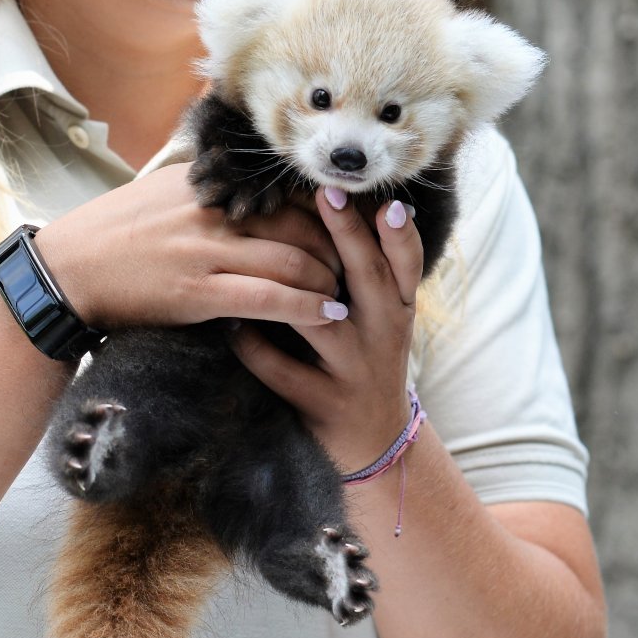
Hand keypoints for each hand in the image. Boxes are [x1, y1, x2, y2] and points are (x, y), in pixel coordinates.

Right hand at [35, 163, 345, 332]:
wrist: (65, 271)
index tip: (345, 228)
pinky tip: (327, 316)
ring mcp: (204, 250)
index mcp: (204, 184)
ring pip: (292, 260)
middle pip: (300, 223)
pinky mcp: (196, 292)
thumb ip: (204, 188)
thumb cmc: (112, 237)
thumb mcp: (160, 193)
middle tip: (356, 267)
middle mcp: (210, 210)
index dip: (323, 212)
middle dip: (338, 247)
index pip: (283, 191)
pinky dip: (306, 307)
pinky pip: (268, 297)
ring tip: (346, 295)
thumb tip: (240, 184)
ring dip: (329, 280)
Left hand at [230, 188, 423, 469]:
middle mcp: (384, 336)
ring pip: (325, 327)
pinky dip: (255, 348)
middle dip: (350, 237)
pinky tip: (231, 326)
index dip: (397, 232)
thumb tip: (339, 199)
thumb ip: (365, 269)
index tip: (385, 199)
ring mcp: (354, 372)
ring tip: (257, 259)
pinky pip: (284, 372)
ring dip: (292, 294)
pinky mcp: (323, 403)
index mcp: (397, 309)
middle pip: (370, 280)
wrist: (374, 442)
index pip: (405, 263)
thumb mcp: (378, 315)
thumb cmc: (364, 358)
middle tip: (328, 196)